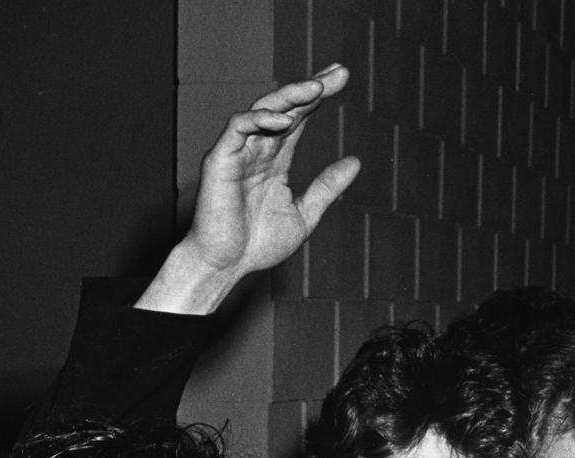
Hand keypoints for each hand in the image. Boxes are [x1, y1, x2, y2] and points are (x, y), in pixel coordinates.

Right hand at [138, 64, 359, 312]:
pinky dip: (260, 120)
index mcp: (275, 161)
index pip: (299, 119)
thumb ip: (326, 187)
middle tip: (338, 74)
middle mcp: (257, 150)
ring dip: (290, 97)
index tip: (342, 79)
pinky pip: (238, 126)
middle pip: (285, 107)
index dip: (317, 98)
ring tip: (317, 88)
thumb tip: (355, 162)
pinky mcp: (220, 158)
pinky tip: (285, 120)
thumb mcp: (304, 214)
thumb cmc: (257, 245)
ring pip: (263, 110)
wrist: (225, 266)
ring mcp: (238, 151)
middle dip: (310, 88)